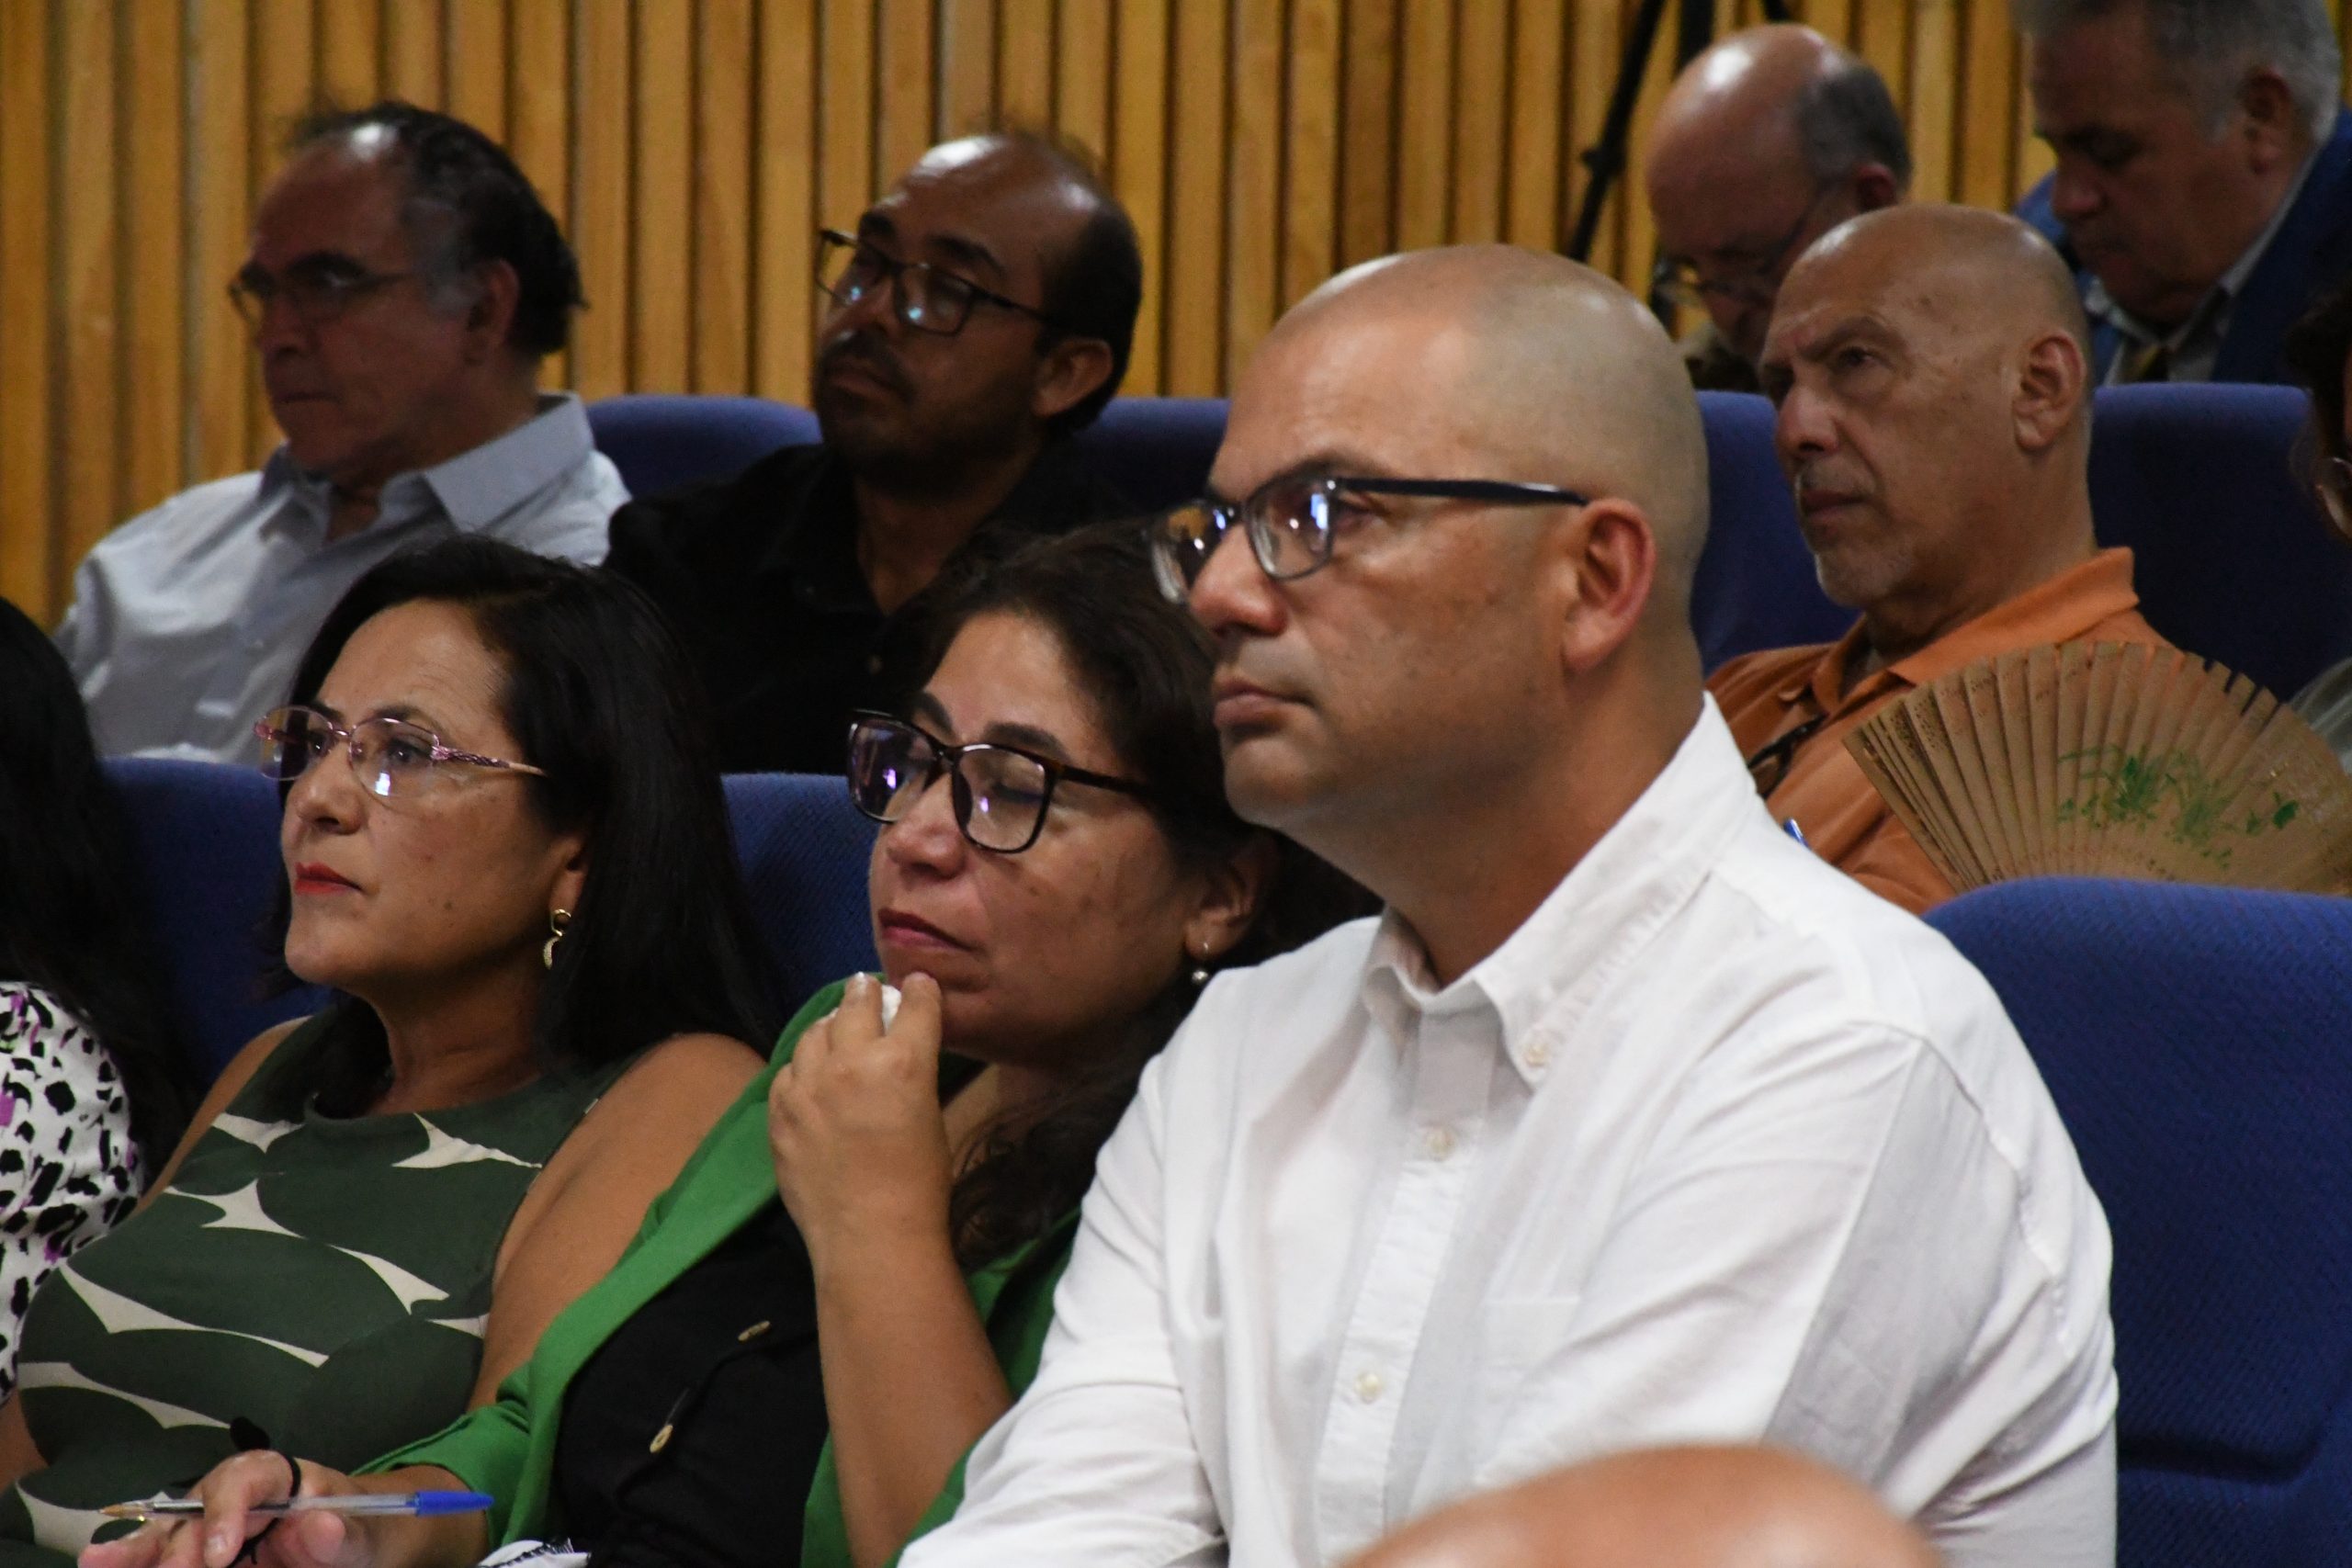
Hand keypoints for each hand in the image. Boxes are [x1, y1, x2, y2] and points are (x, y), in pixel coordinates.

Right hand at [78, 1452, 365, 1567]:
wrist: (364, 1545)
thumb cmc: (368, 1533)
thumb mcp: (368, 1537)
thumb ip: (345, 1535)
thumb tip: (318, 1526)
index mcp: (283, 1477)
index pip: (249, 1476)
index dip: (227, 1510)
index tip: (220, 1554)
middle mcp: (240, 1496)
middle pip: (198, 1508)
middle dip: (181, 1545)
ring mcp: (217, 1528)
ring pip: (170, 1531)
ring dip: (136, 1550)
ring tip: (97, 1562)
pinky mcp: (206, 1556)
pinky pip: (170, 1556)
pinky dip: (141, 1562)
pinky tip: (102, 1565)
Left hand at [768, 973, 950, 1271]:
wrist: (869, 1236)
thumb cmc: (919, 1184)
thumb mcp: (930, 1117)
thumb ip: (912, 1076)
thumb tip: (898, 1058)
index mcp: (903, 1061)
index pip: (914, 1005)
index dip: (918, 991)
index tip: (916, 985)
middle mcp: (851, 1061)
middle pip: (856, 1005)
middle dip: (866, 992)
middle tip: (866, 987)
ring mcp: (808, 1085)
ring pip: (815, 1032)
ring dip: (831, 1025)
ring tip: (835, 1026)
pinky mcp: (780, 1110)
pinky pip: (788, 1071)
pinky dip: (803, 1067)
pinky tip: (810, 1075)